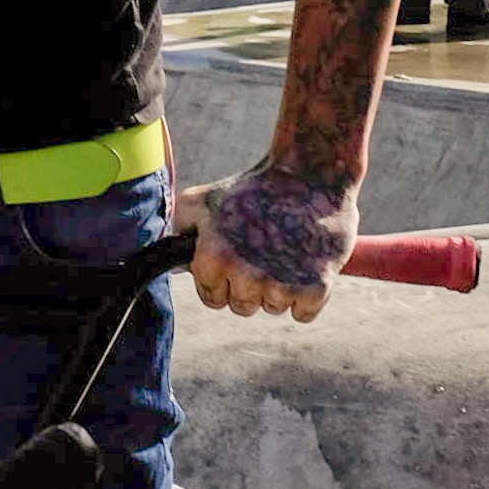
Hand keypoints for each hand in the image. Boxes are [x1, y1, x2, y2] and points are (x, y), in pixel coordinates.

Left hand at [173, 164, 358, 321]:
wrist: (309, 173)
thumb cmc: (251, 188)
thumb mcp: (200, 200)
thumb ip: (179, 232)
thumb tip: (172, 263)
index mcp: (215, 258)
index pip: (211, 297)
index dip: (221, 279)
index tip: (234, 257)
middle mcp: (247, 276)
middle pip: (242, 307)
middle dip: (248, 284)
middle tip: (261, 249)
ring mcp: (283, 285)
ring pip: (272, 309)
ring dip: (277, 288)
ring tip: (284, 248)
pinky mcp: (316, 289)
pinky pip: (302, 315)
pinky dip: (305, 296)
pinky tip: (305, 262)